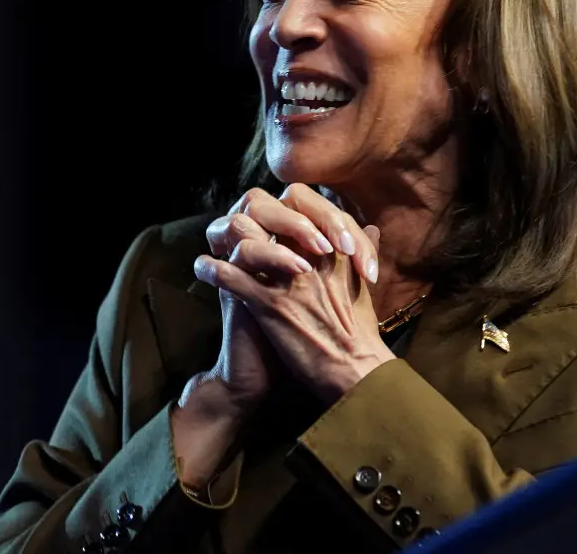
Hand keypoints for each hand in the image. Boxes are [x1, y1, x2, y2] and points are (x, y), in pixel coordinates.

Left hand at [195, 186, 391, 402]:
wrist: (355, 371)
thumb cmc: (361, 333)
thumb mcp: (364, 284)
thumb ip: (364, 252)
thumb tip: (372, 229)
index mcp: (333, 248)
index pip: (302, 204)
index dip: (281, 207)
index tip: (270, 221)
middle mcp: (310, 256)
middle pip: (270, 211)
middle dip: (251, 216)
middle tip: (240, 227)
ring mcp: (287, 278)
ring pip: (246, 238)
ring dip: (228, 242)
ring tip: (217, 247)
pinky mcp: (268, 304)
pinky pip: (229, 275)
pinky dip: (212, 270)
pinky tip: (204, 269)